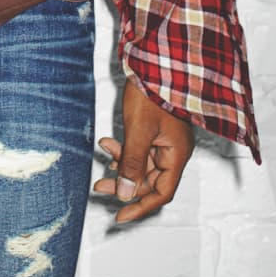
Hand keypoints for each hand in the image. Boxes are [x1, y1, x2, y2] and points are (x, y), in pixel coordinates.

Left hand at [92, 79, 194, 223]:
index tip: (119, 215)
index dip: (141, 206)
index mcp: (176, 155)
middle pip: (149, 179)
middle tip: (99, 187)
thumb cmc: (152, 92)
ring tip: (100, 158)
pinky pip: (139, 147)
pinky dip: (123, 148)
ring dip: (121, 163)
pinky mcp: (154, 128)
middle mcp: (173, 151)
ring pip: (141, 163)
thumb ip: (132, 163)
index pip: (161, 192)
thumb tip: (125, 194)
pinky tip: (107, 143)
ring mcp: (164, 139)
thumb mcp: (139, 131)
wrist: (156, 61)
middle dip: (124, 184)